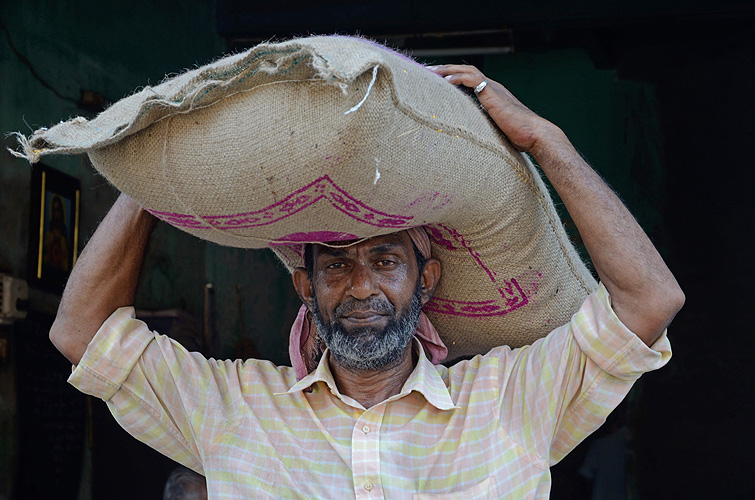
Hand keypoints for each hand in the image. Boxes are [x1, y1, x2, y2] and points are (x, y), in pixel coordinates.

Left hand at [429, 65, 556, 152]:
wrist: (534, 134)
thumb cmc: (518, 137)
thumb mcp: (493, 130)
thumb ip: (482, 127)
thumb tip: (468, 139)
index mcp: (491, 95)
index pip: (467, 80)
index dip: (451, 78)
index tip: (434, 81)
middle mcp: (491, 88)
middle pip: (464, 71)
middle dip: (444, 70)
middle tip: (426, 71)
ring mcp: (493, 89)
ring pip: (467, 70)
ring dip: (447, 70)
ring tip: (430, 72)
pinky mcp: (493, 93)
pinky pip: (473, 79)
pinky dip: (458, 78)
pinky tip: (445, 81)